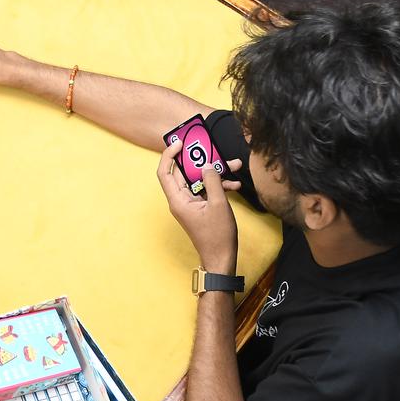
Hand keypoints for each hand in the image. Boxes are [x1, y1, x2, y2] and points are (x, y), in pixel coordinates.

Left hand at [156, 138, 242, 273]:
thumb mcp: (218, 204)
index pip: (164, 172)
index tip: (180, 142)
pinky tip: (234, 184)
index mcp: (178, 200)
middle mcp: (180, 200)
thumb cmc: (217, 236)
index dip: (169, 155)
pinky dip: (218, 185)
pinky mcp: (200, 207)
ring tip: (233, 166)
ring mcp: (190, 204)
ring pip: (198, 180)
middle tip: (213, 150)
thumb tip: (207, 165)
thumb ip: (212, 181)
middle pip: (184, 173)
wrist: (222, 258)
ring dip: (214, 172)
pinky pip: (205, 190)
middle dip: (199, 160)